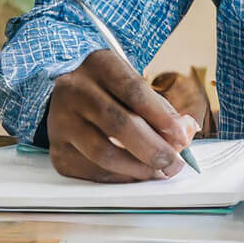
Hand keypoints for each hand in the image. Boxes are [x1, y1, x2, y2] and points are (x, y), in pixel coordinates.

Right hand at [47, 49, 199, 182]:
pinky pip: (91, 171)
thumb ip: (161, 108)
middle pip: (118, 124)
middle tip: (174, 163)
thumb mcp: (133, 84)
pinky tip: (136, 174)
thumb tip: (185, 131)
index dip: (162, 117)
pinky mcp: (57, 149)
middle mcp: (74, 90)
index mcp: (99, 65)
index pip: (133, 91)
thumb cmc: (109, 90)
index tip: (183, 136)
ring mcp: (61, 121)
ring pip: (103, 153)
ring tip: (160, 171)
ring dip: (138, 169)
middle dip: (153, 149)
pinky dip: (119, 177)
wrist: (68, 93)